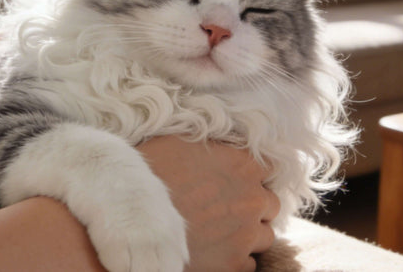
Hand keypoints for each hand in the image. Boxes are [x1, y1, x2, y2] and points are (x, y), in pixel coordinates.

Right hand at [137, 136, 278, 271]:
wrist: (132, 218)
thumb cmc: (151, 176)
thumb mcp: (181, 143)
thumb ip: (213, 147)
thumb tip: (222, 148)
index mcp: (243, 165)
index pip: (271, 169)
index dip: (255, 177)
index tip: (241, 183)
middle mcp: (252, 199)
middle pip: (270, 206)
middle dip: (253, 208)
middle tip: (227, 211)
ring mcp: (246, 234)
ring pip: (264, 236)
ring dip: (248, 235)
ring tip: (220, 234)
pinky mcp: (234, 263)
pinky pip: (250, 263)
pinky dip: (236, 260)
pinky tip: (215, 252)